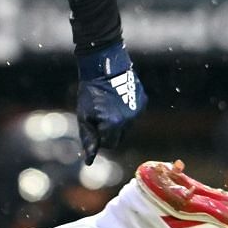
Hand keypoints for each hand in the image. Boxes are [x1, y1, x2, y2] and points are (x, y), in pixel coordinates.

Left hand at [75, 42, 145, 162]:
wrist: (104, 67)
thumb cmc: (90, 92)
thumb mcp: (84, 116)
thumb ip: (88, 139)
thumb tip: (89, 161)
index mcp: (113, 124)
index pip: (109, 145)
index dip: (99, 138)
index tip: (94, 126)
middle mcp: (129, 120)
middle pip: (120, 138)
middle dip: (110, 133)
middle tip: (100, 117)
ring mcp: (138, 111)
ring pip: (127, 127)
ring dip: (118, 122)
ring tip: (109, 105)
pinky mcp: (143, 102)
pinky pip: (134, 115)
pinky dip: (126, 112)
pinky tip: (118, 99)